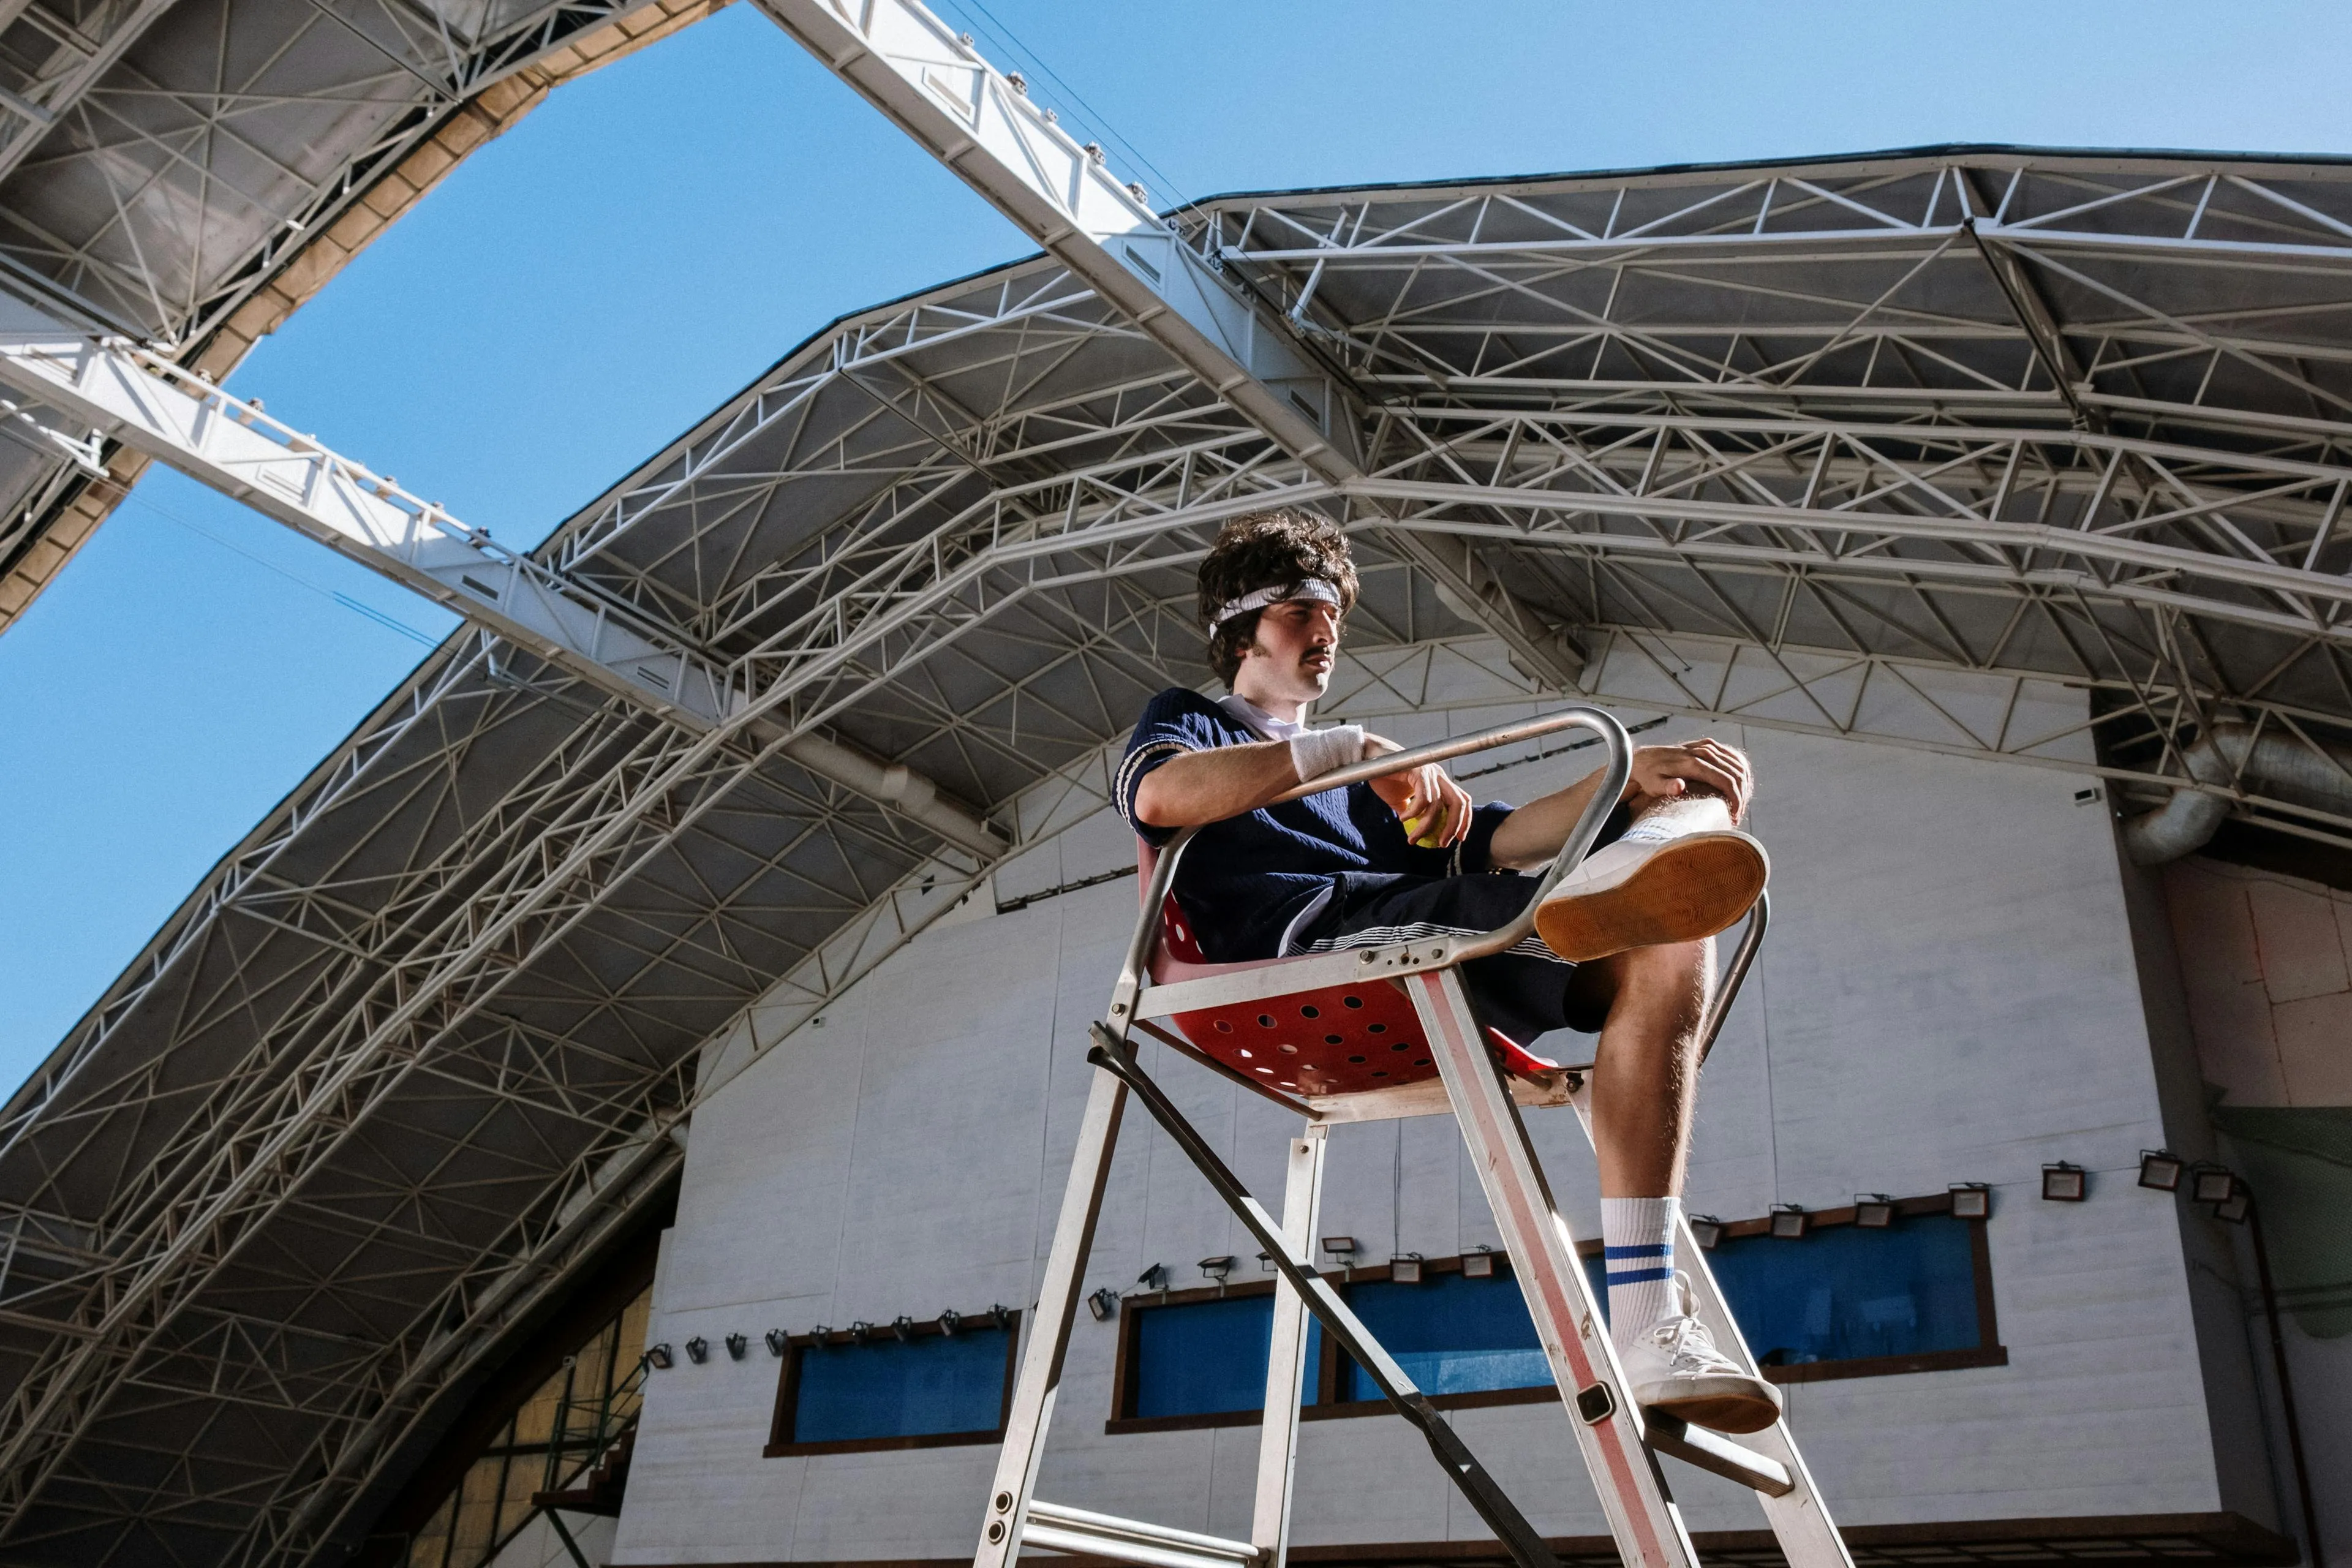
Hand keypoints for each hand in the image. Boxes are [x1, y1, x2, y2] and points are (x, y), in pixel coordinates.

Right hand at [1363, 734, 1473, 848]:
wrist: (1368, 758)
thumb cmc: (1385, 777)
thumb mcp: (1402, 800)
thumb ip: (1413, 813)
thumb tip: (1416, 832)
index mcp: (1439, 781)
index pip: (1462, 801)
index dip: (1465, 820)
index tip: (1459, 839)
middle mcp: (1438, 775)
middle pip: (1459, 802)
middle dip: (1454, 826)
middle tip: (1441, 843)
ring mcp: (1430, 772)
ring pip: (1438, 805)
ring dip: (1426, 826)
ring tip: (1413, 838)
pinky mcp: (1418, 771)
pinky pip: (1424, 798)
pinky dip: (1414, 813)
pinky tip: (1403, 818)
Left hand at [1625, 738, 1752, 822]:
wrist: (1643, 759)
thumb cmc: (1649, 777)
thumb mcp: (1654, 785)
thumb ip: (1667, 786)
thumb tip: (1679, 786)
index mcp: (1694, 763)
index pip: (1726, 781)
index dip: (1735, 800)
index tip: (1734, 816)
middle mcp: (1703, 752)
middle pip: (1736, 774)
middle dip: (1741, 796)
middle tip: (1737, 814)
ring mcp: (1707, 746)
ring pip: (1738, 764)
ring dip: (1743, 785)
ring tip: (1738, 804)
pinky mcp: (1708, 744)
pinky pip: (1732, 756)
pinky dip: (1740, 771)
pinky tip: (1739, 786)